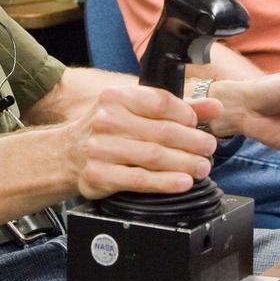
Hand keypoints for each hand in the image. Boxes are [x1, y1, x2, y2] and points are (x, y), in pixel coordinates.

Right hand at [68, 85, 215, 199]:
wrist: (65, 154)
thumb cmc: (106, 131)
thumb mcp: (134, 110)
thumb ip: (176, 107)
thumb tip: (214, 106)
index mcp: (116, 97)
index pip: (160, 102)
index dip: (186, 114)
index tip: (199, 124)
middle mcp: (107, 120)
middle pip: (161, 131)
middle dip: (192, 142)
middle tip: (209, 149)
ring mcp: (102, 149)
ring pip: (153, 156)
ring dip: (184, 163)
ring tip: (202, 167)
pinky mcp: (100, 175)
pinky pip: (140, 179)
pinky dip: (165, 182)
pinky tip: (182, 182)